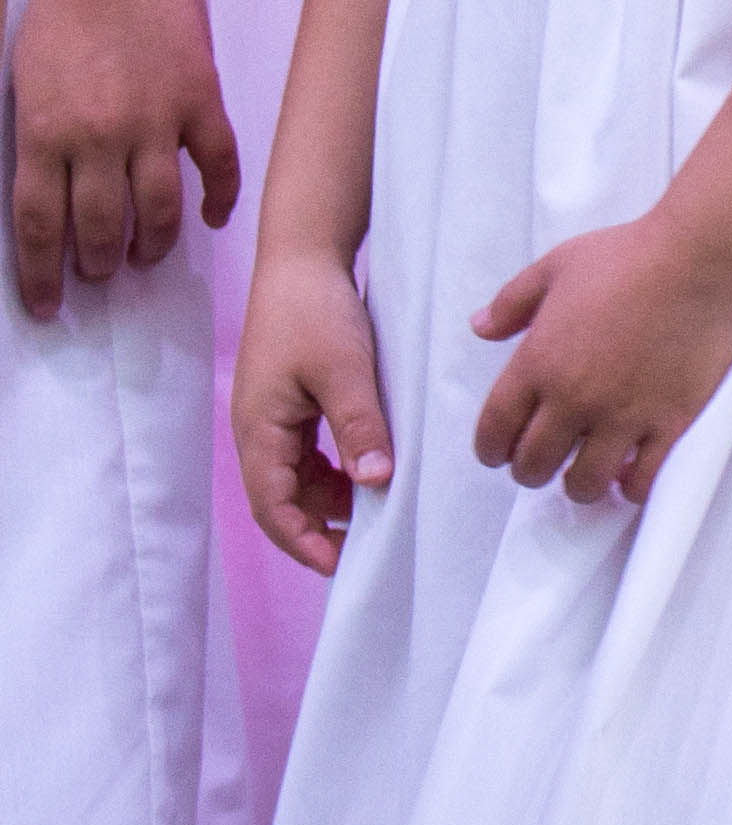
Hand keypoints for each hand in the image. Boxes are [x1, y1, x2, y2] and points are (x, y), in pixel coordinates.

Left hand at [9, 0, 238, 315]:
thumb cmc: (63, 10)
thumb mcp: (23, 79)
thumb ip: (35, 140)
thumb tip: (48, 198)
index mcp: (45, 130)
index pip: (40, 225)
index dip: (42, 274)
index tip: (47, 304)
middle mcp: (100, 136)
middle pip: (102, 228)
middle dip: (99, 265)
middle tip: (100, 273)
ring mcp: (156, 121)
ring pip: (159, 212)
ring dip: (151, 245)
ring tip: (144, 256)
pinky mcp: (200, 103)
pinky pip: (218, 167)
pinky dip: (219, 200)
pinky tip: (212, 218)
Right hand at [234, 247, 392, 573]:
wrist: (303, 259)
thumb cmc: (315, 310)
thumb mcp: (344, 370)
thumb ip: (358, 427)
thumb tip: (374, 483)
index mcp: (260, 430)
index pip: (273, 507)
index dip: (303, 541)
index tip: (340, 565)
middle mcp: (260, 431)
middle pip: (284, 500)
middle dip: (320, 529)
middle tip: (370, 548)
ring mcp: (274, 419)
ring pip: (299, 480)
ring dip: (332, 501)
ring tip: (377, 514)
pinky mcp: (292, 405)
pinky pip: (310, 456)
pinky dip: (337, 473)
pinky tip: (371, 473)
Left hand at [470, 208, 731, 504]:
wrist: (700, 259)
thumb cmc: (626, 256)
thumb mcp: (556, 266)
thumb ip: (512, 302)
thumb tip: (479, 328)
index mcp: (539, 362)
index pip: (495, 429)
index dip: (491, 450)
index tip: (499, 454)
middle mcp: (574, 398)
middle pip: (534, 465)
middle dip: (530, 471)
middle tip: (544, 462)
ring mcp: (623, 415)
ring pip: (585, 483)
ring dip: (579, 485)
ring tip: (587, 473)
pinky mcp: (669, 422)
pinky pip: (642, 479)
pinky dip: (631, 486)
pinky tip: (630, 474)